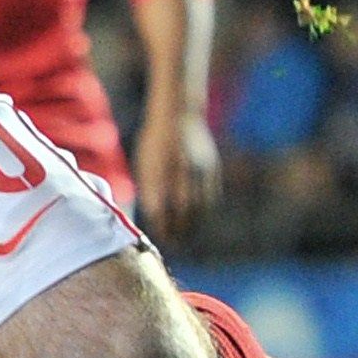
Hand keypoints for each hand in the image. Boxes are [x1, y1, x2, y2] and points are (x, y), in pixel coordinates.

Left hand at [136, 104, 218, 237]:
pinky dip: (204, 210)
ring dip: (194, 224)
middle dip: (179, 230)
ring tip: (187, 236)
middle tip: (175, 243)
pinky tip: (197, 218)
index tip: (160, 237)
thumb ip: (150, 188)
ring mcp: (199, 169)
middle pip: (182, 210)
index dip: (161, 225)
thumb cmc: (156, 142)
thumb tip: (154, 216)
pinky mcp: (211, 168)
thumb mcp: (146, 162)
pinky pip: (209, 196)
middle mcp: (180, 170)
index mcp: (159, 169)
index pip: (160, 206)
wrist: (180, 115)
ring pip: (200, 205)